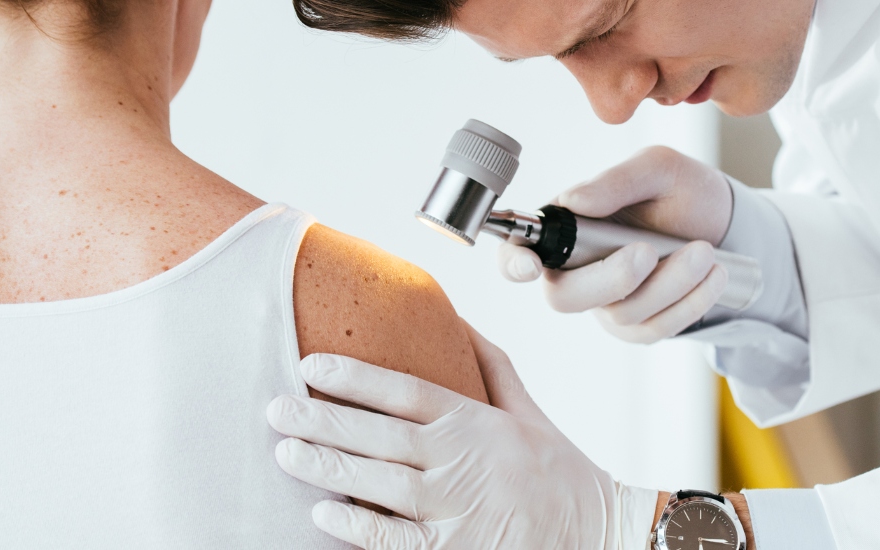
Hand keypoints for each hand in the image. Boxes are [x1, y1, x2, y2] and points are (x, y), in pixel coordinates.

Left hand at [266, 322, 627, 548]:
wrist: (601, 534)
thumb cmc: (559, 474)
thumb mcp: (529, 413)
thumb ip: (491, 367)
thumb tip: (457, 319)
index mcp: (479, 423)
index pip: (408, 391)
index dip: (357, 376)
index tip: (312, 364)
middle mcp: (466, 462)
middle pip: (383, 435)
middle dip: (325, 418)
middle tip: (277, 407)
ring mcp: (459, 510)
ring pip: (381, 484)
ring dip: (329, 466)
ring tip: (286, 452)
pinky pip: (395, 539)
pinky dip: (357, 526)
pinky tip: (322, 512)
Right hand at [497, 146, 733, 343]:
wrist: (725, 222)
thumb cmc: (681, 190)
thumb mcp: (657, 169)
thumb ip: (615, 182)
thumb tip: (573, 201)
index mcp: (565, 227)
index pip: (517, 252)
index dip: (513, 263)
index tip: (529, 266)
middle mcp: (577, 270)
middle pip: (565, 296)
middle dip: (610, 279)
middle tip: (648, 251)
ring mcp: (607, 302)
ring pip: (619, 313)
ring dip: (668, 284)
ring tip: (704, 252)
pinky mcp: (639, 325)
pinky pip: (653, 329)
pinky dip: (687, 303)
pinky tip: (712, 275)